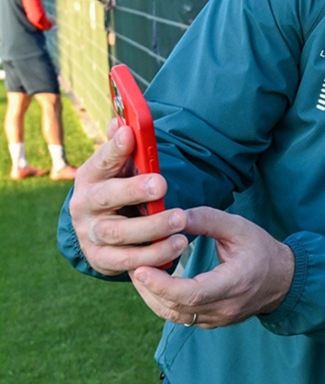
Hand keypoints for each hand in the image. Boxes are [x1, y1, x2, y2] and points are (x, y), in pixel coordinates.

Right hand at [67, 124, 189, 275]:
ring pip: (119, 234)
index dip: (114, 148)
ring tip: (181, 222)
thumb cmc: (117, 191)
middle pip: (106, 198)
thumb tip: (123, 122)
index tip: (130, 134)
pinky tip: (176, 247)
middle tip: (162, 184)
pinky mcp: (102, 259)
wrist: (100, 230)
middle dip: (134, 190)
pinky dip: (152, 257)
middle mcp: (85, 206)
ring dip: (152, 228)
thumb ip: (124, 148)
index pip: (101, 161)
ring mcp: (92, 235)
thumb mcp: (119, 169)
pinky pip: (127, 261)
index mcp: (90, 178)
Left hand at [130, 206, 294, 327]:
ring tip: (139, 273)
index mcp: (235, 283)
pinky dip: (163, 302)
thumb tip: (174, 215)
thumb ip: (207, 220)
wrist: (283, 279)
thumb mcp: (239, 227)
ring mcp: (218, 319)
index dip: (162, 285)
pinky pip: (180, 317)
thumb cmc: (262, 250)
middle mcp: (225, 307)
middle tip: (133, 264)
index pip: (192, 294)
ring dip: (152, 297)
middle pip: (176, 307)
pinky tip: (155, 284)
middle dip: (149, 288)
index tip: (141, 269)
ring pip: (174, 315)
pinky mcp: (211, 322)